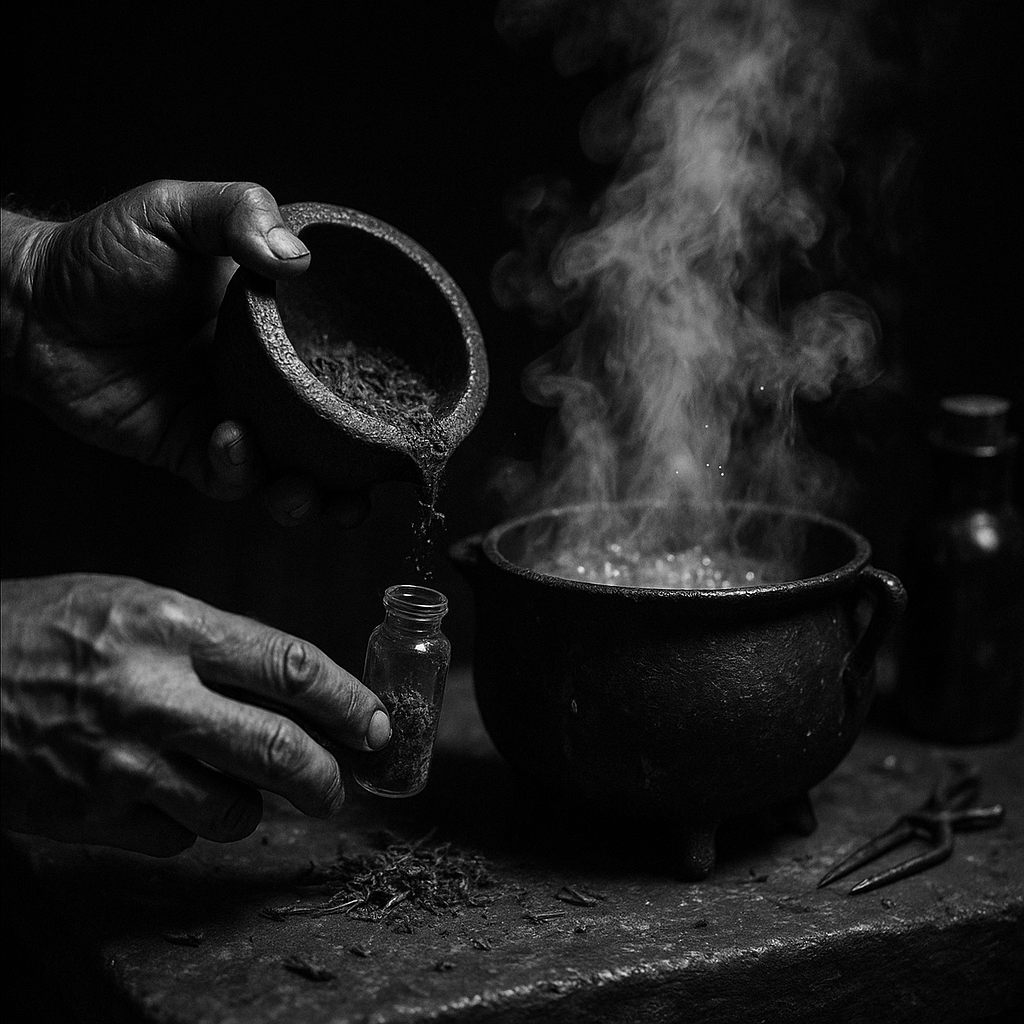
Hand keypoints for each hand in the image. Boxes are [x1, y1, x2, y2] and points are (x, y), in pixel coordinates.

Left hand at [0, 180, 367, 525]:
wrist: (30, 304)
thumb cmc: (103, 251)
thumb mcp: (176, 209)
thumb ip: (239, 213)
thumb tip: (299, 259)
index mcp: (277, 330)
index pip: (342, 365)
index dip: (377, 397)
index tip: (404, 415)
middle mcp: (262, 379)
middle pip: (327, 435)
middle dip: (355, 473)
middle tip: (370, 488)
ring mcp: (228, 417)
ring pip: (285, 472)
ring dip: (304, 494)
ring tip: (308, 493)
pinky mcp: (187, 450)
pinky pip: (228, 478)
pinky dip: (240, 470)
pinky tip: (231, 439)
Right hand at [0, 574, 391, 855]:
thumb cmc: (47, 629)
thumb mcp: (139, 604)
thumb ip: (217, 644)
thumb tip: (295, 689)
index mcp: (172, 627)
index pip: (292, 667)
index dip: (350, 702)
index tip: (377, 725)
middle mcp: (153, 696)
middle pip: (279, 751)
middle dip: (327, 777)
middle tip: (339, 784)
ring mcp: (119, 763)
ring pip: (233, 810)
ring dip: (254, 805)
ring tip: (238, 783)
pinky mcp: (88, 816)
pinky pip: (175, 839)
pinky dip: (187, 824)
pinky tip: (168, 795)